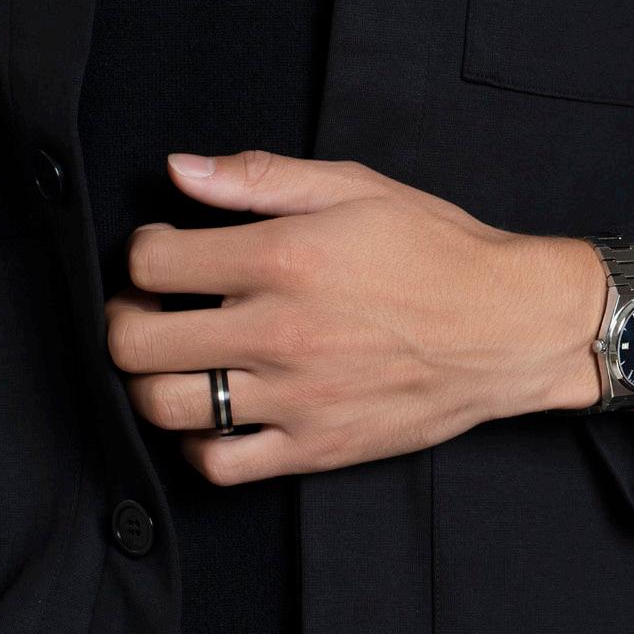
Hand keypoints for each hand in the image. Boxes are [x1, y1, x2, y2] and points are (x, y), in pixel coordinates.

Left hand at [103, 146, 604, 485]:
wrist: (510, 327)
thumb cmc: (436, 252)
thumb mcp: (354, 187)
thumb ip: (260, 177)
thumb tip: (180, 169)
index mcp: (283, 259)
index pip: (153, 261)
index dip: (143, 251)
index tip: (164, 251)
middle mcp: (279, 332)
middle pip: (137, 342)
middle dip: (124, 320)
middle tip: (143, 310)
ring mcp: (295, 398)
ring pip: (165, 406)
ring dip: (148, 383)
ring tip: (170, 362)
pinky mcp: (314, 448)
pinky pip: (218, 464)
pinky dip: (195, 444)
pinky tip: (211, 415)